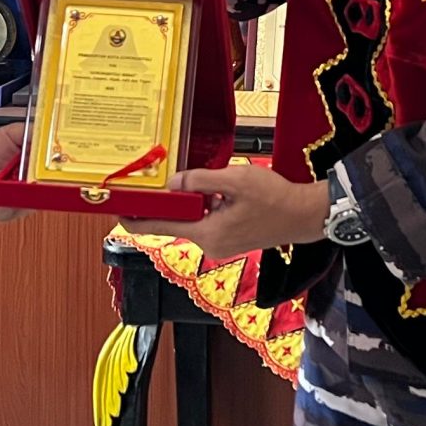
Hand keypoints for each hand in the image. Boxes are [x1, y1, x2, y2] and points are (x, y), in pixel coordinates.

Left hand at [121, 161, 327, 260]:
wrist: (305, 216)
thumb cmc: (275, 198)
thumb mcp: (235, 180)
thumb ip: (200, 181)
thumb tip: (174, 183)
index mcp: (208, 234)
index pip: (163, 226)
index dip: (139, 219)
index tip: (120, 212)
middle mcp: (211, 245)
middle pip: (179, 222)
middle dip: (172, 202)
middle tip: (164, 183)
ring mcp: (222, 245)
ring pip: (195, 220)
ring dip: (195, 202)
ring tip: (210, 184)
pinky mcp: (231, 240)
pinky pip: (209, 222)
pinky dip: (208, 207)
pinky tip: (223, 193)